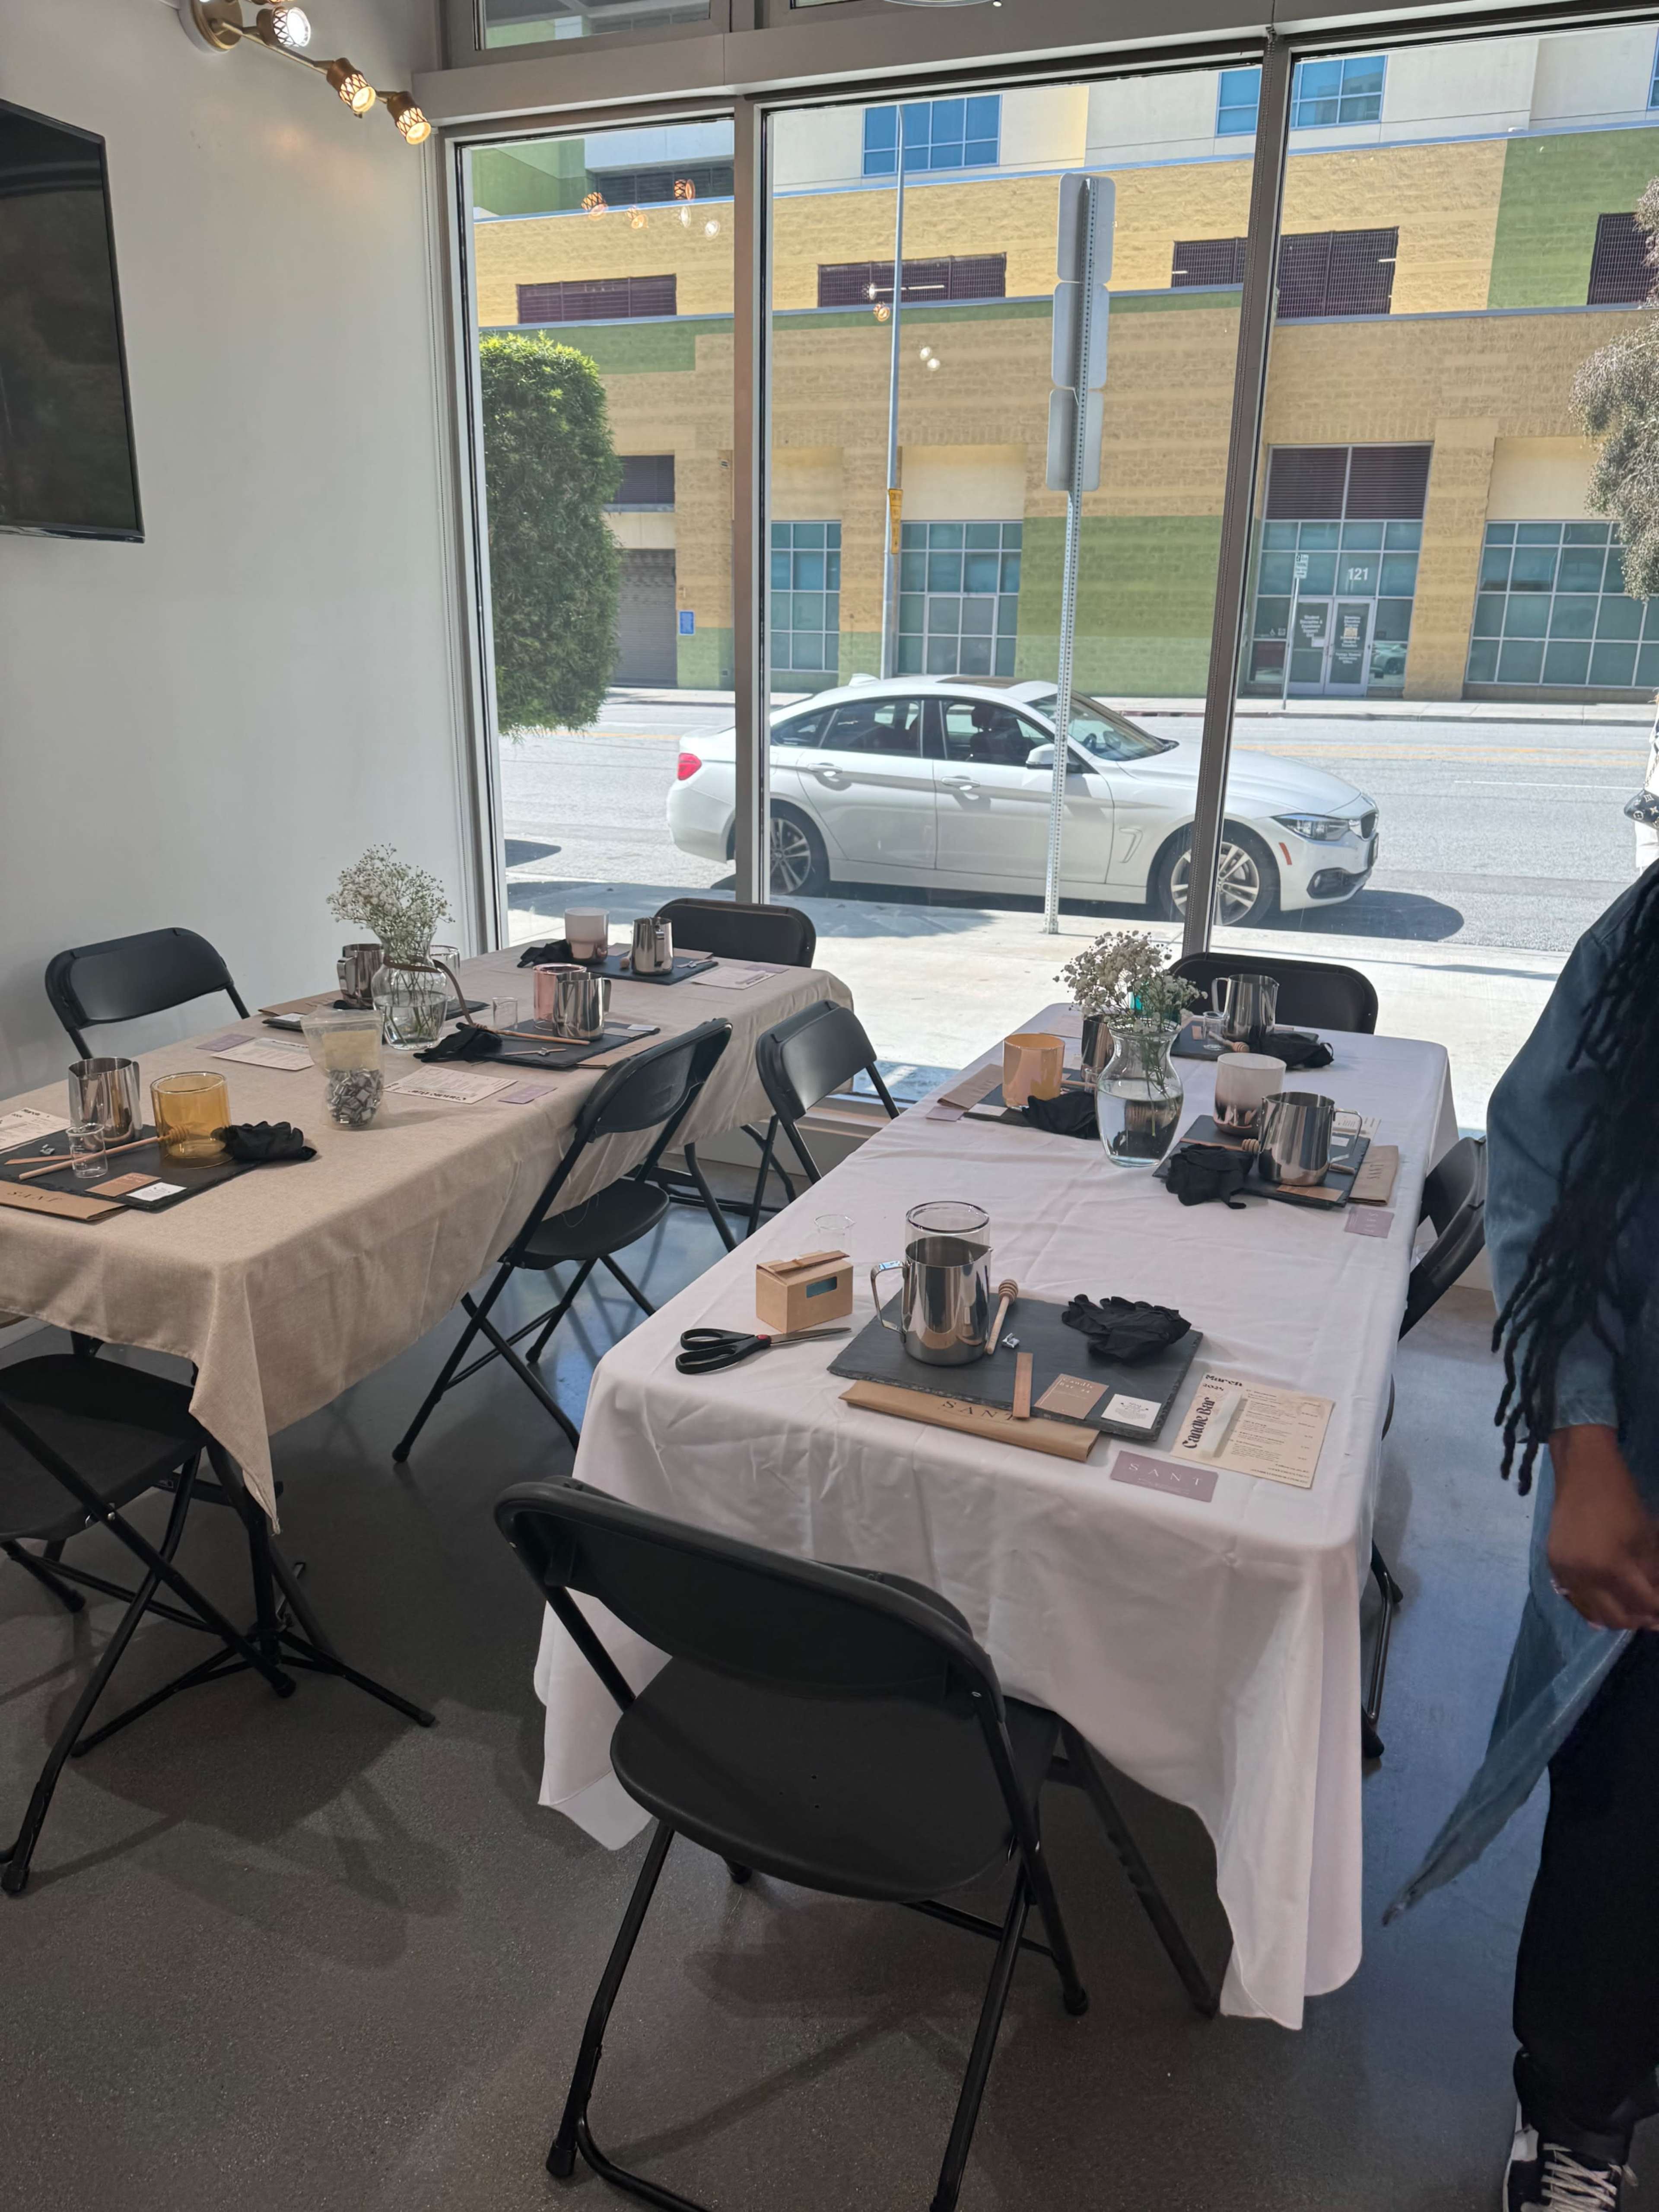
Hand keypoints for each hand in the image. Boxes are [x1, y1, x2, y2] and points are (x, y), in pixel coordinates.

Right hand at [1547, 1425, 1658, 1630]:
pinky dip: (1594, 1605)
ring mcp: (1565, 1573)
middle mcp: (1584, 1576)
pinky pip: (1576, 1599)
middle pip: (1617, 1619)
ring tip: (1633, 1607)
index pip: (1644, 1605)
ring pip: (1594, 1614)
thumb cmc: (1623, 1501)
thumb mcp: (1647, 1540)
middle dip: (1640, 1619)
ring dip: (1617, 1615)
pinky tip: (1609, 1598)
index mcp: (1611, 1567)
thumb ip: (1652, 1575)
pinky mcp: (1554, 1566)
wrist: (1583, 1473)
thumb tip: (1656, 1598)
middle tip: (1653, 1613)